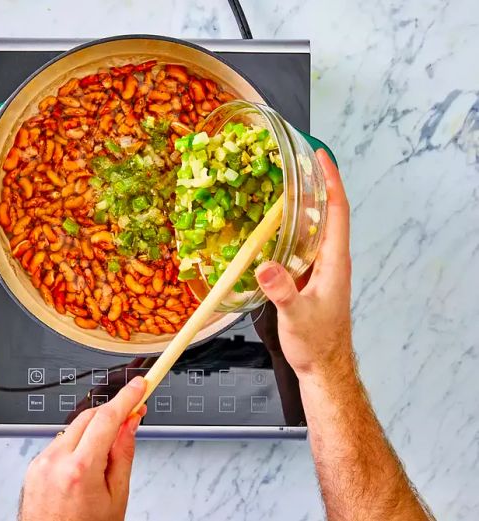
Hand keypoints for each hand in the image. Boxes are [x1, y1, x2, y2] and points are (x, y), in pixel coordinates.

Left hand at [19, 377, 146, 520]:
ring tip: (104, 459)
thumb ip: (123, 454)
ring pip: (74, 428)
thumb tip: (130, 423)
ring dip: (93, 431)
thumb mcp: (117, 497)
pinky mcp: (33, 467)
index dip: (126, 398)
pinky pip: (60, 443)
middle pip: (89, 417)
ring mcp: (40, 463)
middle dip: (111, 413)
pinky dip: (76, 444)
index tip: (139, 385)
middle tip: (133, 415)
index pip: (107, 418)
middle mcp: (55, 461)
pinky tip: (85, 465)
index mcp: (80, 470)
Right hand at [254, 149, 352, 379]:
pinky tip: (271, 227)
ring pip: (314, 228)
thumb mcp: (297, 316)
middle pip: (327, 213)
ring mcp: (321, 269)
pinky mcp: (309, 278)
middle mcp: (331, 260)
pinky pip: (301, 245)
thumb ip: (282, 291)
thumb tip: (264, 266)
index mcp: (335, 262)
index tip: (321, 157)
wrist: (323, 366)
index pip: (337, 212)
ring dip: (303, 205)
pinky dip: (290, 228)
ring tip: (280, 185)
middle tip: (294, 163)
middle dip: (315, 185)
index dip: (331, 182)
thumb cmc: (317, 343)